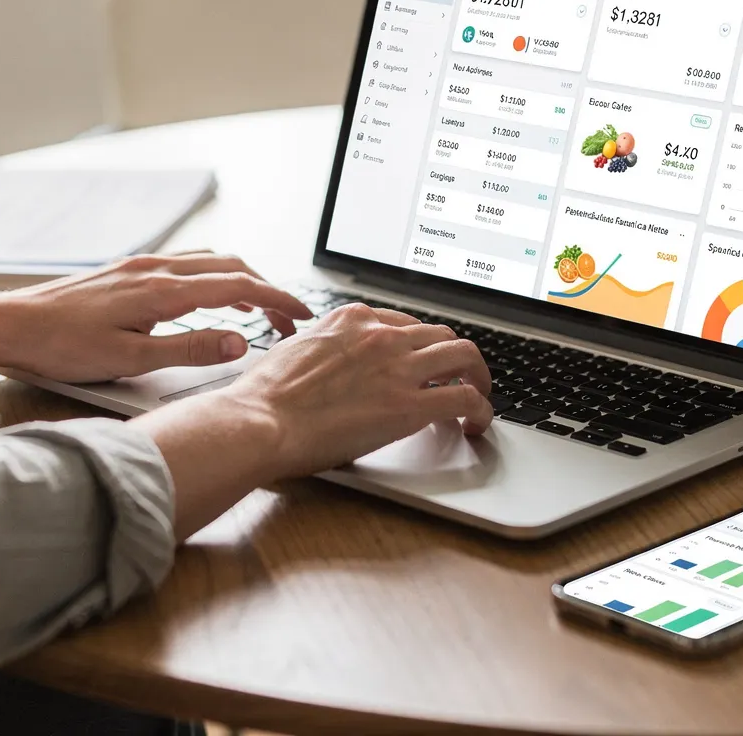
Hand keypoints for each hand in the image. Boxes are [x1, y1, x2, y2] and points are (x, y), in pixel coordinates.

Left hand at [0, 253, 313, 383]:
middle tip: (288, 320)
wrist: (12, 325)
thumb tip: (238, 342)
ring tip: (257, 309)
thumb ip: (189, 350)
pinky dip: (212, 276)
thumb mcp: (130, 360)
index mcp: (162, 291)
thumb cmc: (62, 347)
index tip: (303, 316)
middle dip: (267, 290)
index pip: (237, 287)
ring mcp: (140, 265)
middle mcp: (155, 269)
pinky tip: (208, 298)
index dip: (277, 300)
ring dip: (240, 281)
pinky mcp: (126, 270)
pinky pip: (184, 264)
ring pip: (208, 261)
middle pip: (230, 268)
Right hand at [218, 303, 493, 476]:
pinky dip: (482, 409)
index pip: (405, 323)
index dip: (419, 345)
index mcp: (352, 318)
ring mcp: (399, 366)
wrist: (261, 420)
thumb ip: (324, 350)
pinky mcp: (410, 404)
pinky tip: (478, 423)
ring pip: (464, 356)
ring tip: (479, 396)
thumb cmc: (266, 395)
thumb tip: (329, 363)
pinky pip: (466, 398)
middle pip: (440, 334)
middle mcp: (381, 334)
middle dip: (454, 356)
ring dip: (478, 376)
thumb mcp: (294, 350)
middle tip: (460, 377)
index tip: (422, 362)